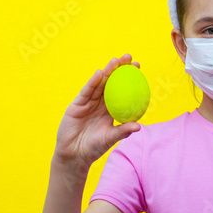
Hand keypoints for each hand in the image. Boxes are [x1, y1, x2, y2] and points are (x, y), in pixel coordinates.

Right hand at [55, 54, 141, 170]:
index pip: (122, 90)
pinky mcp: (76, 105)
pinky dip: (92, 83)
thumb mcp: (110, 138)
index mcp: (110, 110)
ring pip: (99, 84)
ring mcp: (87, 103)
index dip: (129, 79)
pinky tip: (99, 74)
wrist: (74, 154)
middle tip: (129, 58)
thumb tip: (139, 126)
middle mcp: (99, 103)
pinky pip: (86, 92)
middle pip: (110, 82)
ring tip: (116, 61)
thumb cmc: (94, 148)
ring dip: (107, 71)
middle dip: (119, 69)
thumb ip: (122, 131)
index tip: (138, 68)